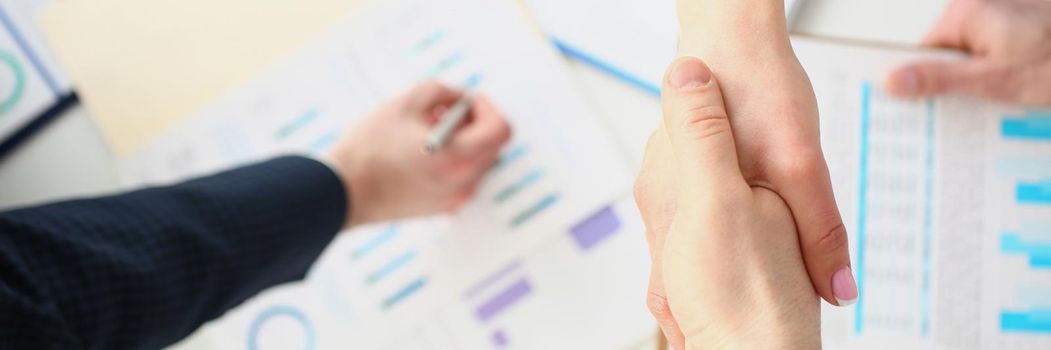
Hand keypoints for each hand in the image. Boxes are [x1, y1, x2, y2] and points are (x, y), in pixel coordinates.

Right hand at [324, 82, 511, 227]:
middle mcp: (463, 183)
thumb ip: (443, 91)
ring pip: (477, 162)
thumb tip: (462, 98)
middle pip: (492, 145)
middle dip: (475, 123)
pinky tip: (421, 151)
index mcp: (458, 157)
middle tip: (445, 111)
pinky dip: (452, 160)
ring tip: (427, 130)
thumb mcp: (406, 102)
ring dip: (463, 141)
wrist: (341, 192)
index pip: (500, 129)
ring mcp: (454, 199)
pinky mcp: (441, 208)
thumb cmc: (370, 147)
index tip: (469, 100)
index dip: (488, 108)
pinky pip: (461, 178)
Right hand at [636, 57, 819, 348]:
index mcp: (682, 198)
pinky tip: (725, 246)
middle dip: (697, 299)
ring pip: (678, 244)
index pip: (673, 287)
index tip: (709, 348)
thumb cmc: (760, 87)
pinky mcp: (671, 171)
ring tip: (722, 295)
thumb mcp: (801, 163)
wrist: (732, 33)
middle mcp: (662, 194)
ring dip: (699, 268)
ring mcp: (662, 182)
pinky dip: (699, 238)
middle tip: (720, 327)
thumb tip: (840, 290)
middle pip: (673, 268)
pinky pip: (682, 219)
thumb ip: (817, 230)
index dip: (692, 324)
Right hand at [886, 0, 1050, 104]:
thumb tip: (893, 81)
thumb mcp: (996, 79)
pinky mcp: (1022, 23)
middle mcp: (980, 5)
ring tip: (1003, 101)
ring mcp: (1004, 13)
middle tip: (966, 114)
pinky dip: (1003, 73)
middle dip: (955, 86)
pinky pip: (996, 52)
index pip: (922, 52)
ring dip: (983, 83)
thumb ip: (941, 79)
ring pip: (973, 56)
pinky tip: (1020, 90)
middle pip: (947, 54)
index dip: (920, 82)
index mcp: (965, 12)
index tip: (914, 110)